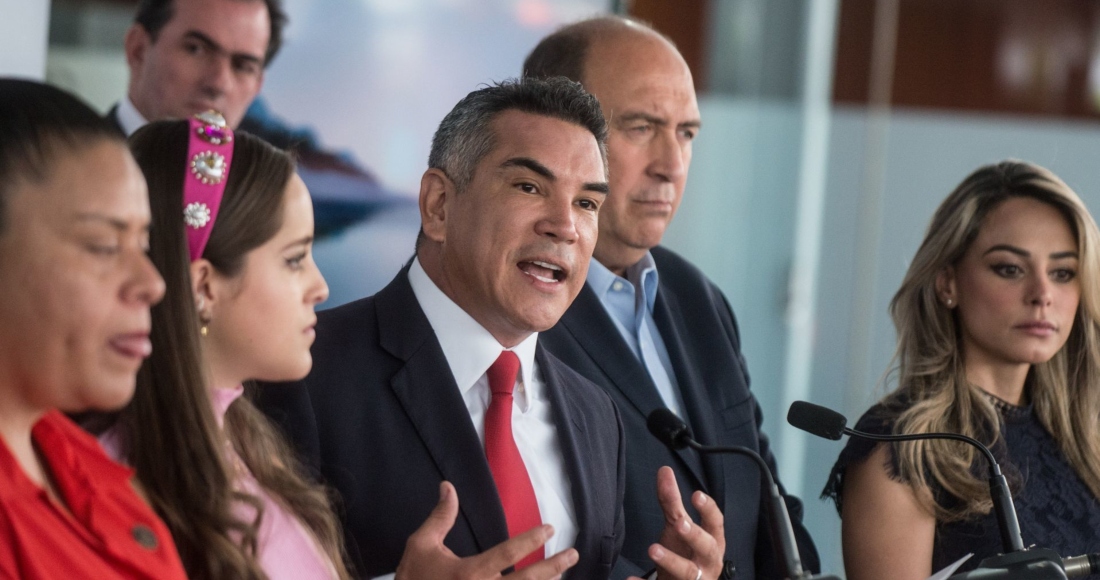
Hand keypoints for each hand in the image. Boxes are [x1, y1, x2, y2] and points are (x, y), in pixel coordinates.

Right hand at [395, 481, 579, 579]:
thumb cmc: (412, 578)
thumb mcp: (421, 545)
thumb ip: (440, 517)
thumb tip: (448, 486)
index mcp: (469, 573)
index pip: (508, 554)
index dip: (531, 540)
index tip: (549, 528)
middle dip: (553, 567)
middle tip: (573, 554)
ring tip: (562, 574)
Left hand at [627, 467, 725, 579]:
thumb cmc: (688, 554)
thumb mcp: (680, 527)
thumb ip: (673, 501)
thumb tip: (664, 471)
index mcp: (712, 542)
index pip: (715, 524)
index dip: (708, 510)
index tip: (696, 495)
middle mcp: (707, 562)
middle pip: (706, 548)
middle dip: (695, 536)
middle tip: (680, 524)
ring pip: (687, 572)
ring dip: (670, 560)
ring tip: (653, 549)